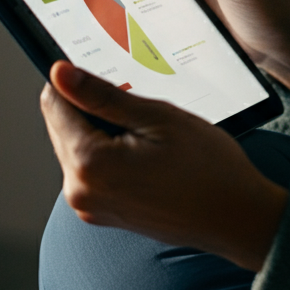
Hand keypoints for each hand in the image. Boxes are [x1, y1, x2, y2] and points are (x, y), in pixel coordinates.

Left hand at [40, 61, 288, 270]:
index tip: (107, 73)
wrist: (235, 216)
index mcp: (89, 165)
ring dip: (104, 129)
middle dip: (93, 107)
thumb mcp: (157, 117)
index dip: (78, 81)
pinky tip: (148, 151)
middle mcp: (80, 191)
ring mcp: (90, 206)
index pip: (55, 104)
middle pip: (63, 126)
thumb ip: (102, 95)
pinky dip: (112, 151)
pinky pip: (93, 168)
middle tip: (142, 108)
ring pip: (78, 146)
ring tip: (150, 133)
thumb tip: (60, 73)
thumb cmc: (206, 166)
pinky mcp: (103, 212)